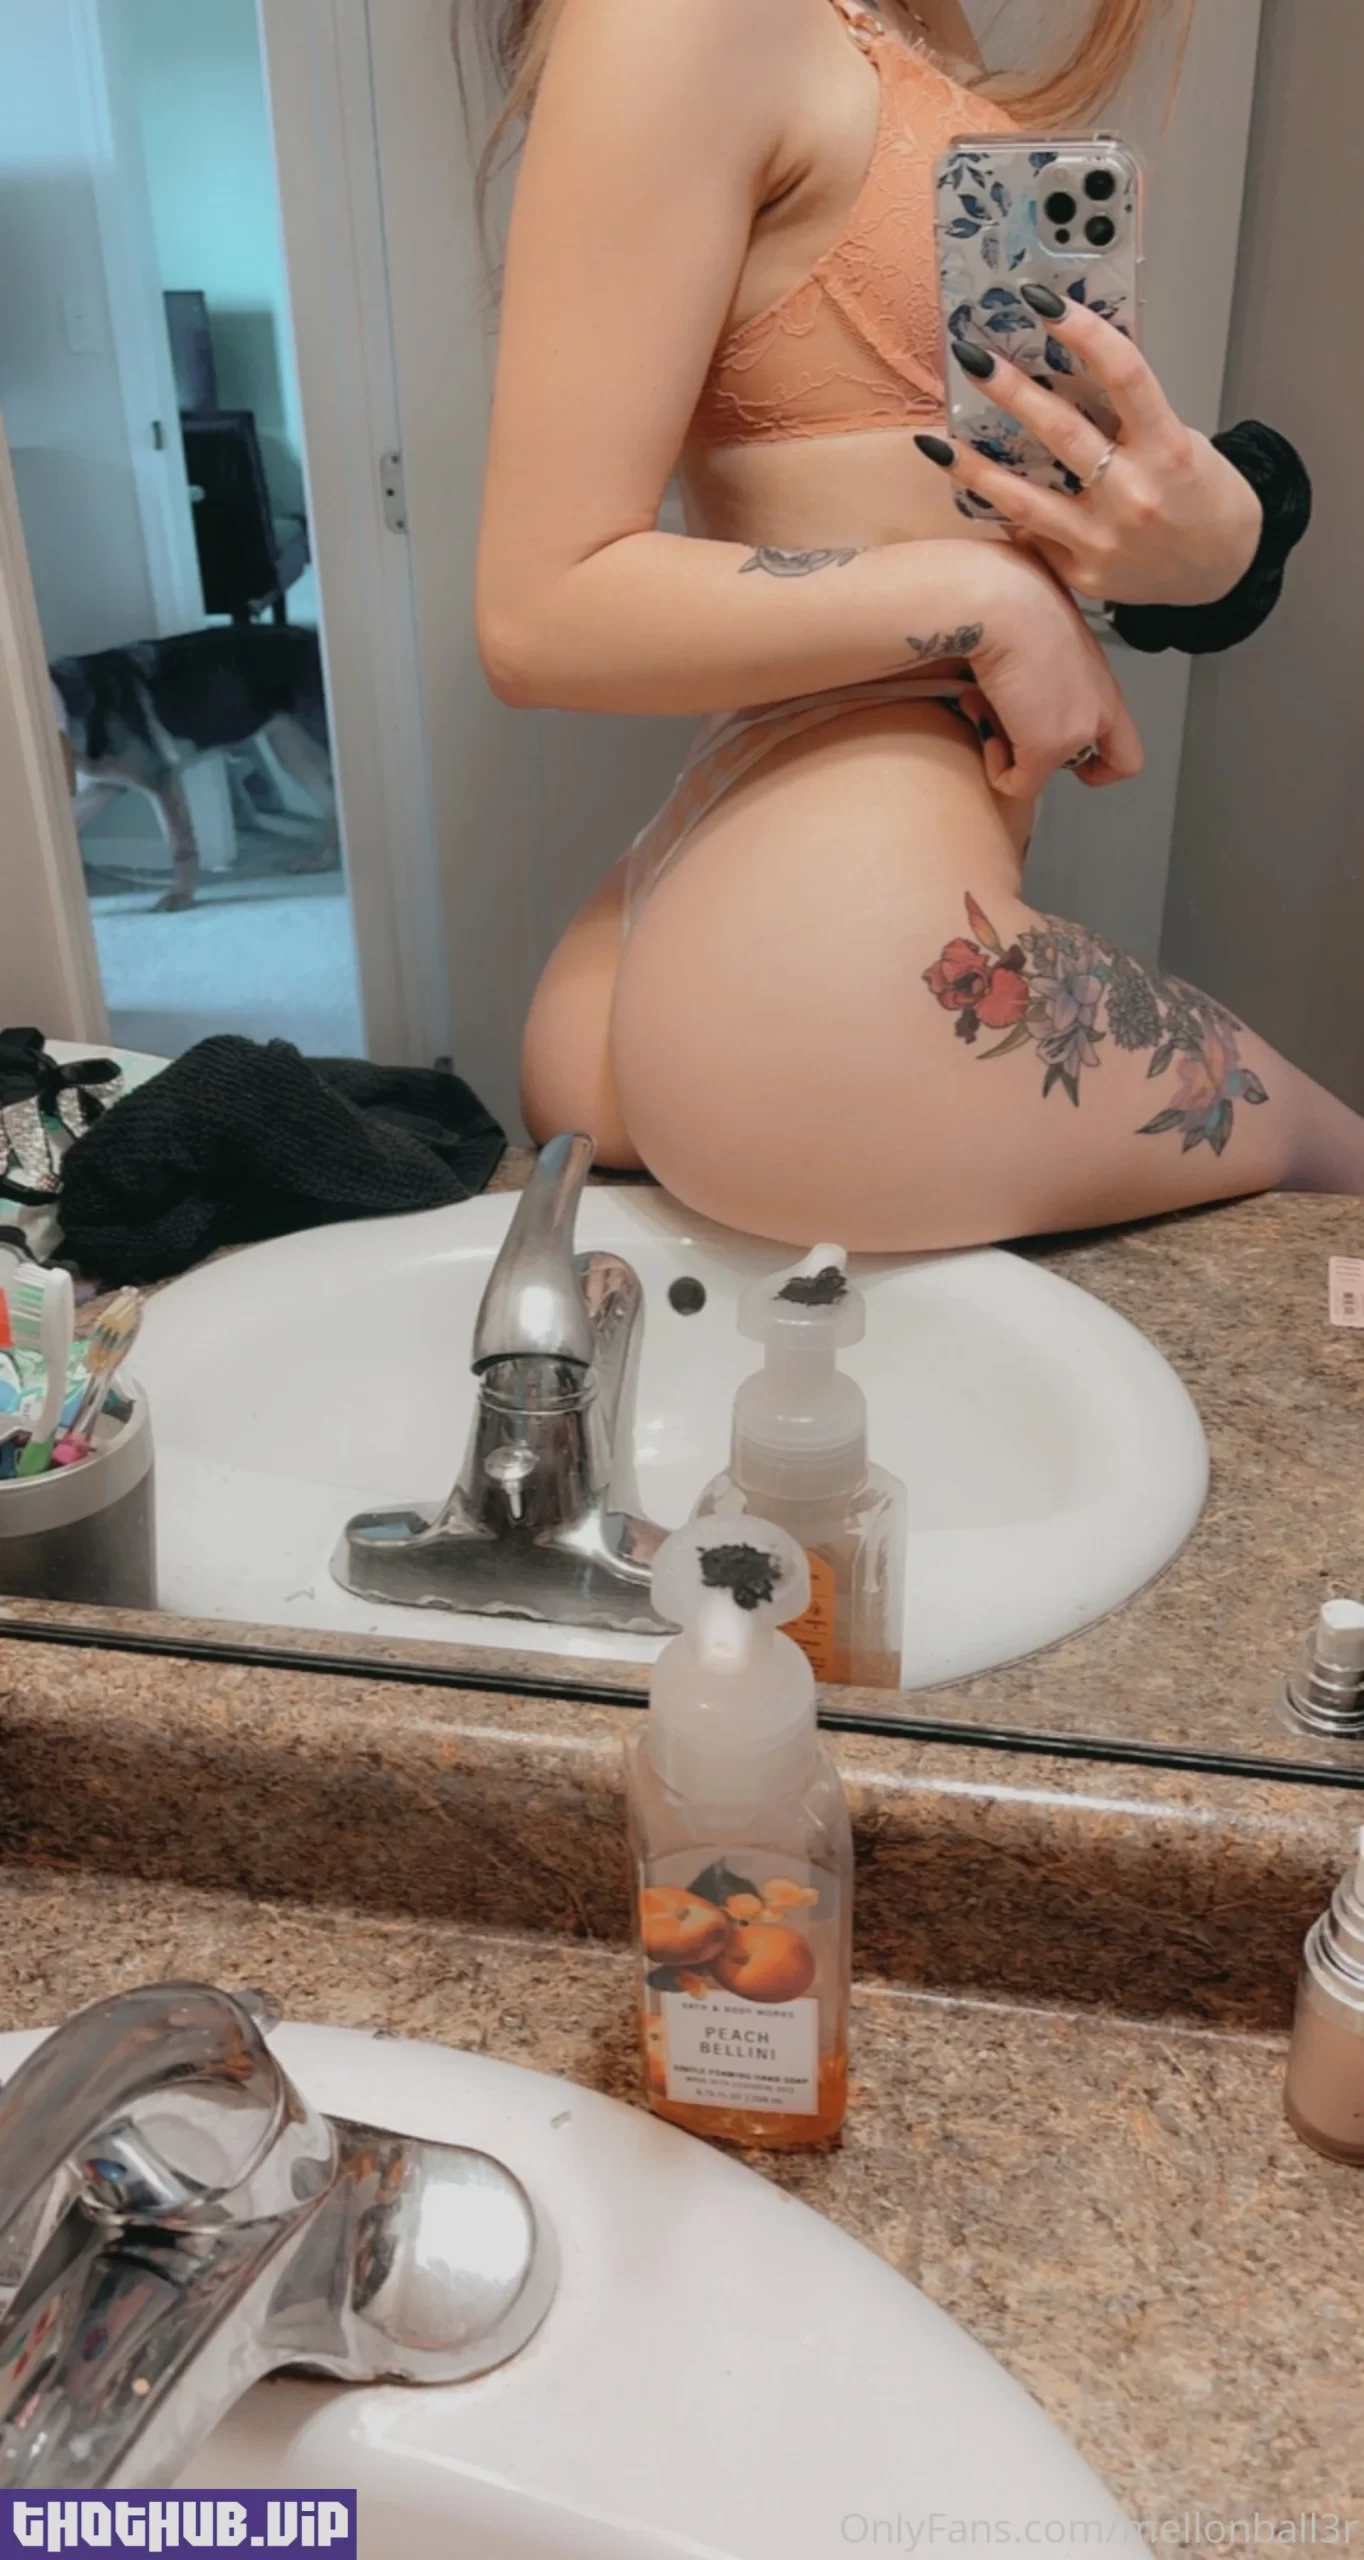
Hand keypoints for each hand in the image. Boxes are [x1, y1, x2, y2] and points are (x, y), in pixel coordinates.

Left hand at [921, 289, 1263, 607]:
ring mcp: (1104, 540)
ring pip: (1025, 500)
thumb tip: (1063, 371)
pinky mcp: (1083, 573)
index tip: (1043, 303)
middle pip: (1063, 433)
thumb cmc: (1198, 495)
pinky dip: (1002, 510)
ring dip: (975, 467)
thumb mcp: (1178, 441)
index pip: (1124, 374)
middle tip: (972, 357)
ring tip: (936, 442)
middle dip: (1011, 390)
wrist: (1219, 572)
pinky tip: (971, 490)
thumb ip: (1126, 415)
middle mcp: (1134, 495)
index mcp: (1167, 448)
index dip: (1083, 332)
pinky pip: (1032, 534)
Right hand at [958, 544, 1143, 801]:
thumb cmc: (1013, 598)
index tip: (1064, 753)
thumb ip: (1042, 665)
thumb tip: (1012, 678)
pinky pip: (1019, 784)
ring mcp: (1078, 730)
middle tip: (1016, 735)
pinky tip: (981, 723)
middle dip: (1051, 758)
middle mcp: (1100, 706)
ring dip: (1016, 753)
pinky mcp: (1048, 747)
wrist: (1003, 601)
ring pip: (1049, 771)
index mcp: (1100, 679)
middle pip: (1104, 764)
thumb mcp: (1041, 634)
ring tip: (988, 711)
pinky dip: (996, 767)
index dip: (1099, 758)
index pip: (1124, 740)